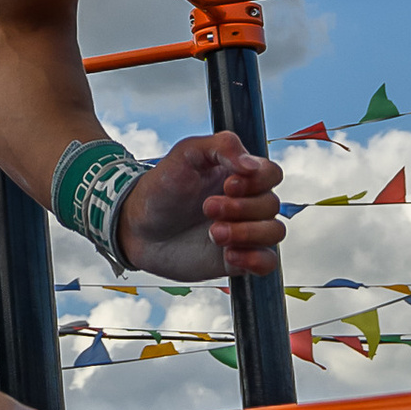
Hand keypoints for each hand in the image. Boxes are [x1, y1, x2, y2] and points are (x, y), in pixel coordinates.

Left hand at [117, 134, 285, 280]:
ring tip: (214, 233)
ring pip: (274, 232)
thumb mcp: (186, 154)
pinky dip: (256, 260)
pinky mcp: (237, 258)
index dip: (257, 180)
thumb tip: (253, 164)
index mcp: (237, 174)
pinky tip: (229, 255)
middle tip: (207, 208)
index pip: (271, 173)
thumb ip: (222, 147)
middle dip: (241, 208)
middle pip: (272, 204)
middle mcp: (245, 202)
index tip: (228, 185)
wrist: (137, 227)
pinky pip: (268, 263)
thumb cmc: (161, 187)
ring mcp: (243, 231)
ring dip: (247, 233)